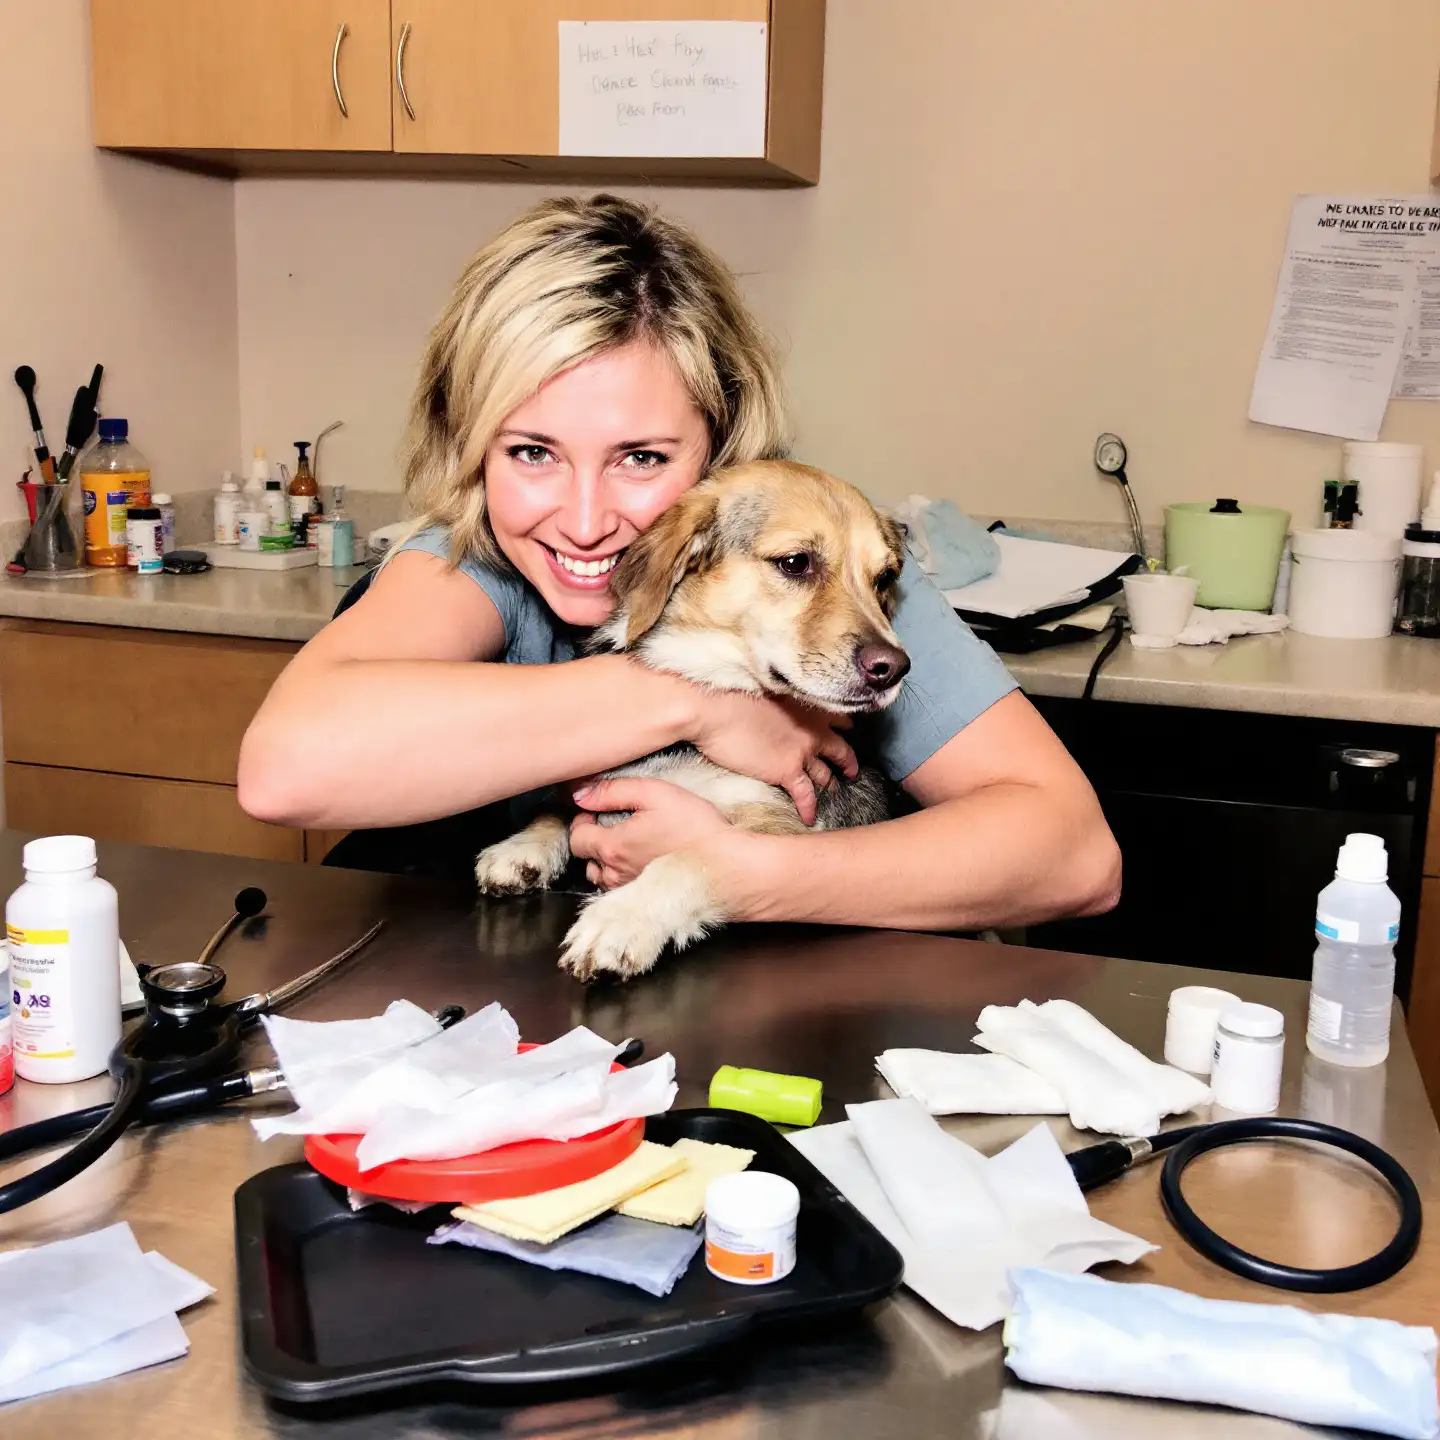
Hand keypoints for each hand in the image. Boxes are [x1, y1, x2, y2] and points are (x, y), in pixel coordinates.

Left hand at [570, 777, 732, 888]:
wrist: (727, 864)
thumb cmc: (696, 828)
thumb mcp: (655, 793)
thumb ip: (613, 791)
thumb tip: (580, 793)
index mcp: (613, 847)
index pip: (576, 838)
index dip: (582, 820)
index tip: (597, 811)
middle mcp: (616, 874)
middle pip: (585, 859)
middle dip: (593, 839)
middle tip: (614, 824)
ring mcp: (630, 891)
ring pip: (601, 877)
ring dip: (605, 860)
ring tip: (628, 843)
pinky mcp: (645, 901)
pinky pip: (620, 890)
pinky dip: (622, 875)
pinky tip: (642, 860)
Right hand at [687, 690, 857, 825]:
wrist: (716, 708)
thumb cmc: (732, 694)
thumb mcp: (769, 692)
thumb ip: (783, 705)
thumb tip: (778, 712)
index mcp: (809, 706)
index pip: (839, 719)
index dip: (842, 729)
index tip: (844, 733)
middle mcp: (813, 729)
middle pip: (841, 750)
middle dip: (847, 762)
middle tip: (851, 770)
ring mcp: (803, 752)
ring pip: (825, 774)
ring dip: (830, 785)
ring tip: (831, 794)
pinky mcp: (787, 771)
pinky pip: (806, 794)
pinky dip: (809, 808)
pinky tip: (809, 818)